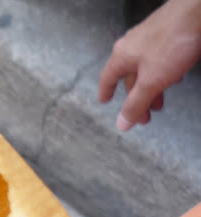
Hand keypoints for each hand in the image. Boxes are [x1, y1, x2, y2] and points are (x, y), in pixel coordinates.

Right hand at [99, 0, 200, 130]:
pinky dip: (161, 72)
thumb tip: (121, 124)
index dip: (106, 91)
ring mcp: (148, 36)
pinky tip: (172, 76)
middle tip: (143, 115)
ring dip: (150, 87)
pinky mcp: (165, 31)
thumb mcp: (151, 82)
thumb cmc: (172, 44)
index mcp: (121, 56)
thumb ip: (136, 104)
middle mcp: (131, 45)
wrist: (198, 12)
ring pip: (145, 67)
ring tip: (160, 101)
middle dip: (136, 98)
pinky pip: (158, 57)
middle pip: (129, 76)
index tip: (105, 101)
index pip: (108, 78)